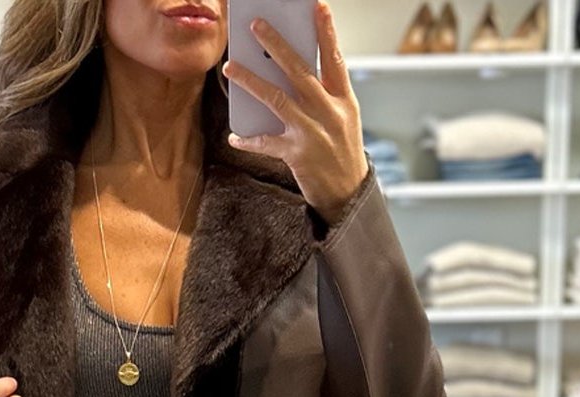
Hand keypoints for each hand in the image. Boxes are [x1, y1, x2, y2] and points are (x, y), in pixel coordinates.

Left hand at [221, 0, 369, 224]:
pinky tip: (235, 136)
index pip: (334, 58)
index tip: (316, 5)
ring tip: (230, 67)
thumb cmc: (343, 154)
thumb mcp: (343, 119)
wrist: (349, 195)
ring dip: (250, 81)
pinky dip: (249, 139)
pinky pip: (267, 142)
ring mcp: (313, 132)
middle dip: (276, 45)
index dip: (326, 31)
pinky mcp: (298, 155)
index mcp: (343, 100)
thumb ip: (324, 95)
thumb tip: (291, 71)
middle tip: (255, 26)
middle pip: (299, 71)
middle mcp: (329, 112)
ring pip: (277, 98)